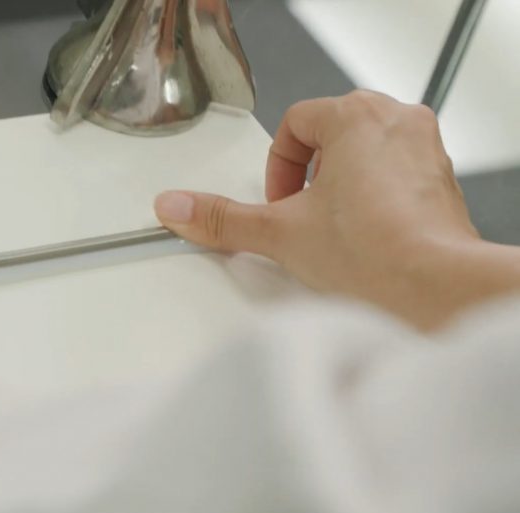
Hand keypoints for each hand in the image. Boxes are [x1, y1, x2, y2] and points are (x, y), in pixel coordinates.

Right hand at [155, 90, 514, 329]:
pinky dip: (374, 202)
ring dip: (341, 187)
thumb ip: (222, 218)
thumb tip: (177, 208)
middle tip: (301, 213)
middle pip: (332, 133)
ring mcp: (426, 152)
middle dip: (308, 175)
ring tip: (333, 230)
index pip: (297, 122)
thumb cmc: (374, 252)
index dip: (277, 166)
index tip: (280, 202)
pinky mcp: (441, 185)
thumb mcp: (279, 233)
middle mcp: (398, 123)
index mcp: (357, 117)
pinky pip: (395, 178)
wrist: (434, 289)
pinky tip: (364, 241)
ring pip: (365, 154)